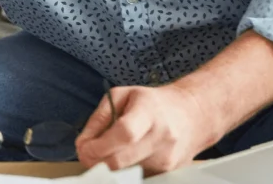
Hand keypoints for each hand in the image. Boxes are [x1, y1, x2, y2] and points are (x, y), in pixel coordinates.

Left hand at [75, 83, 219, 174]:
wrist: (191, 114)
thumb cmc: (152, 103)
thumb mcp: (121, 96)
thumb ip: (98, 118)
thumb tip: (82, 145)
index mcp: (149, 112)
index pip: (124, 134)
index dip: (100, 146)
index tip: (84, 148)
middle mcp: (162, 138)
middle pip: (122, 161)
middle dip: (97, 160)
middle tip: (88, 153)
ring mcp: (168, 159)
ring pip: (127, 172)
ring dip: (112, 164)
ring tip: (112, 149)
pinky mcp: (170, 173)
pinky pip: (138, 176)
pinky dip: (127, 169)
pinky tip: (129, 155)